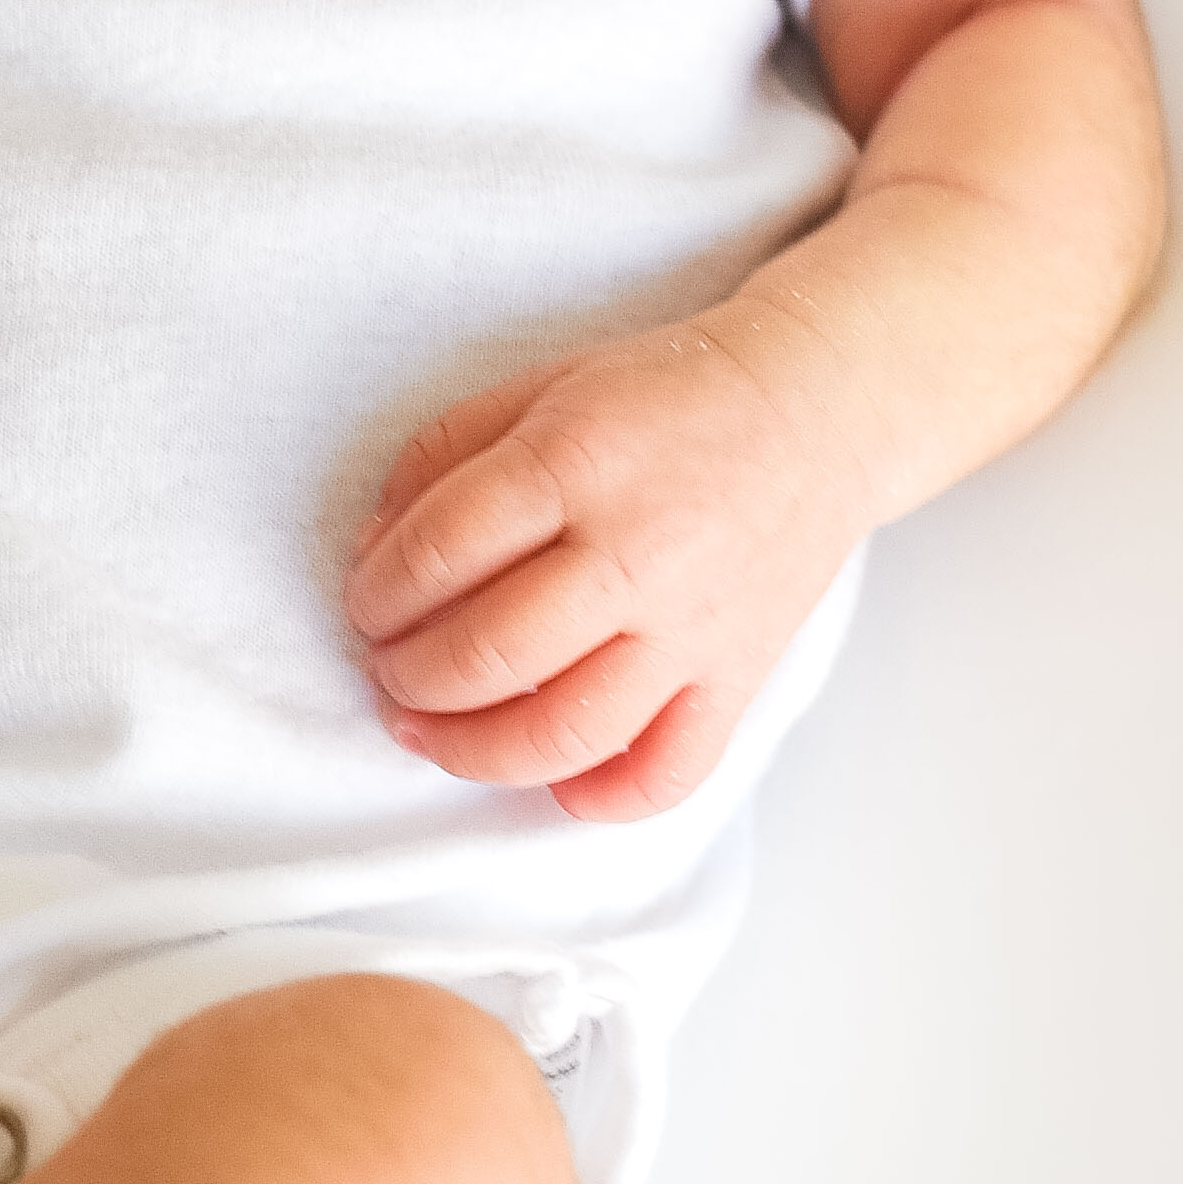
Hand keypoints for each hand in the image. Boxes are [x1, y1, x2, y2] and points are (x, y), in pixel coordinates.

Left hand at [345, 291, 879, 821]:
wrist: (815, 408)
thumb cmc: (668, 398)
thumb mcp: (543, 387)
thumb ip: (445, 457)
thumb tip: (374, 551)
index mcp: (574, 463)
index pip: (439, 552)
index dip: (377, 593)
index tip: (367, 605)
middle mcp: (633, 553)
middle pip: (487, 655)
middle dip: (408, 678)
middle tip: (389, 671)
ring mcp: (689, 627)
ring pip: (563, 732)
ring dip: (471, 750)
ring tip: (430, 733)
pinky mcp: (736, 677)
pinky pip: (666, 772)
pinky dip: (600, 796)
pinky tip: (552, 778)